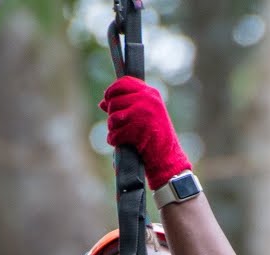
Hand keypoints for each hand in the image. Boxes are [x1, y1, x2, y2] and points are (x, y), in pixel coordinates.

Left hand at [100, 76, 190, 190]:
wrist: (167, 158)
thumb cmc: (155, 138)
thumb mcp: (144, 116)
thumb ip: (126, 105)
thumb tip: (102, 103)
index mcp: (150, 93)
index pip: (124, 82)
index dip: (112, 91)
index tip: (108, 100)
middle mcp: (148, 99)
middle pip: (114, 101)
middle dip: (112, 115)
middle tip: (118, 125)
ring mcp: (143, 113)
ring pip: (113, 117)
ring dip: (113, 128)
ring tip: (120, 134)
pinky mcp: (138, 129)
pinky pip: (115, 133)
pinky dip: (114, 140)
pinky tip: (119, 143)